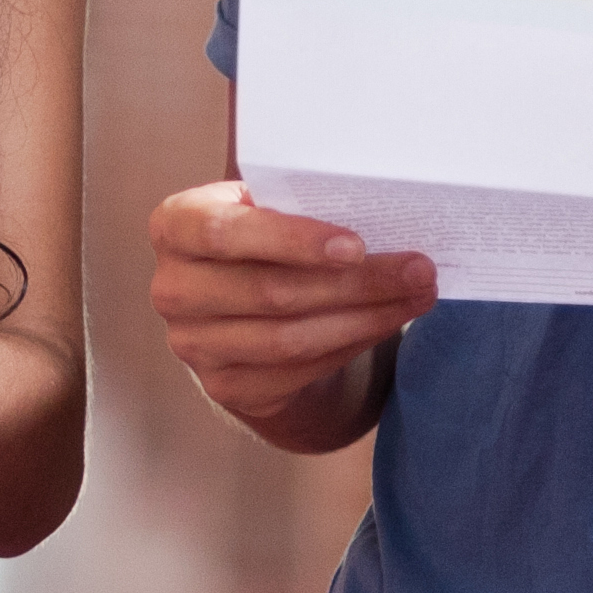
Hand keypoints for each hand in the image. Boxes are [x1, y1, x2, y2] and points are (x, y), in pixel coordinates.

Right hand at [150, 182, 432, 430]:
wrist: (237, 307)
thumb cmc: (258, 241)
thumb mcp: (262, 209)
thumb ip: (297, 206)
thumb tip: (385, 212)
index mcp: (176, 226)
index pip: (225, 233)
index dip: (291, 241)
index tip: (356, 245)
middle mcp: (174, 289)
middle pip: (271, 291)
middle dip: (356, 283)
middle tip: (419, 270)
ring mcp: (194, 345)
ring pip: (290, 338)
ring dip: (365, 318)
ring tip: (416, 297)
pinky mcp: (226, 386)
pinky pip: (299, 370)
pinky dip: (351, 345)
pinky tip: (385, 323)